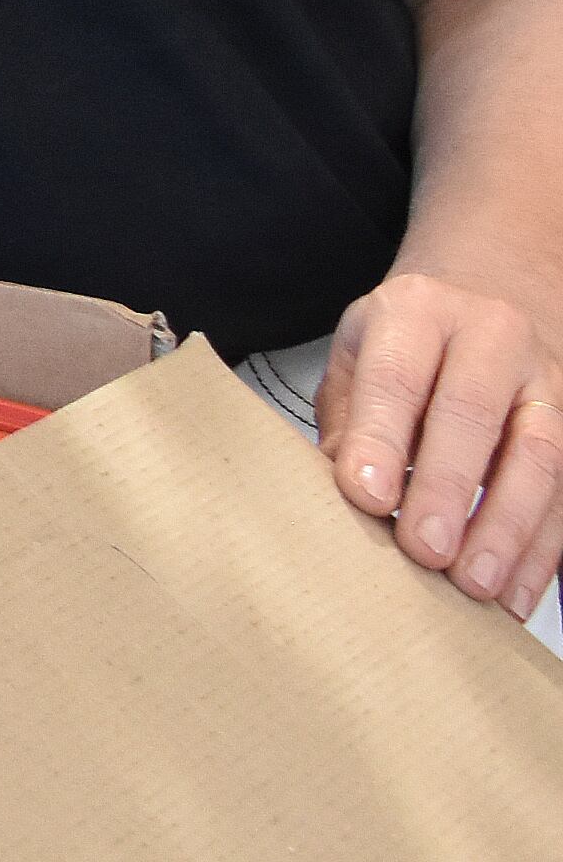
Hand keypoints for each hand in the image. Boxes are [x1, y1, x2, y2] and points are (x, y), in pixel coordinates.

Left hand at [319, 260, 562, 615]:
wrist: (487, 290)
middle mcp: (490, 336)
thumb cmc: (407, 339)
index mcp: (418, 310)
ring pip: (539, 456)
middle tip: (423, 551)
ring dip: (506, 528)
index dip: (383, 439)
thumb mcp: (359, 351)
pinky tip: (514, 590)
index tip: (366, 498)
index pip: (398, 376)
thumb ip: (348, 417)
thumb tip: (339, 492)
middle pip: (473, 414)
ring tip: (474, 585)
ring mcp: (544, 380)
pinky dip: (543, 548)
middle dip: (447, 489)